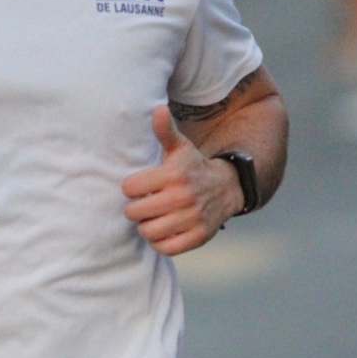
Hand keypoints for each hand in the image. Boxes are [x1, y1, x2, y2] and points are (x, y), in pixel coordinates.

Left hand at [122, 105, 244, 255]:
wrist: (226, 188)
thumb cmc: (193, 167)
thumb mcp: (180, 148)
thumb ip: (164, 131)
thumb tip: (157, 109)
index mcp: (173, 174)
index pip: (130, 188)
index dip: (131, 188)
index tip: (140, 187)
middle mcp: (182, 197)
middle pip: (134, 212)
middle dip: (136, 209)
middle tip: (144, 205)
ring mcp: (191, 219)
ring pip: (147, 232)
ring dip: (146, 227)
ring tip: (152, 218)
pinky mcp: (197, 237)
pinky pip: (164, 248)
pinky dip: (160, 242)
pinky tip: (163, 231)